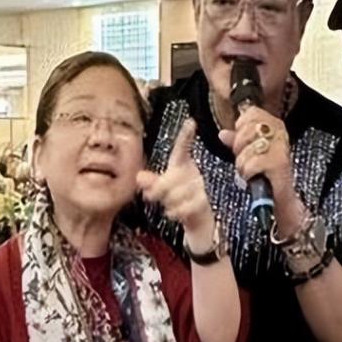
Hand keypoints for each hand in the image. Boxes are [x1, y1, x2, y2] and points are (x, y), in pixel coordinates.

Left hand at [136, 119, 215, 243]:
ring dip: (167, 203)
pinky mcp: (203, 202)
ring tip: (168, 205)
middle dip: (159, 189)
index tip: (191, 122)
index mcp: (182, 166)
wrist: (197, 219)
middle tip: (150, 196)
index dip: (186, 136)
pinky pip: (184, 207)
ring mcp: (199, 188)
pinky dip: (175, 212)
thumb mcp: (162, 189)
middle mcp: (193, 174)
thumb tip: (138, 176)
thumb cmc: (178, 198)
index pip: (182, 148)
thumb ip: (151, 182)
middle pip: (171, 177)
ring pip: (176, 195)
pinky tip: (172, 213)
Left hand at [218, 105, 294, 206]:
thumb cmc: (266, 174)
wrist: (279, 197)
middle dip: (240, 147)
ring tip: (250, 170)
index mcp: (274, 125)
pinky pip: (252, 163)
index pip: (252, 112)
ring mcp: (280, 148)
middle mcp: (279, 133)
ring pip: (247, 148)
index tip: (243, 142)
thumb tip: (223, 133)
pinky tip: (253, 176)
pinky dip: (247, 173)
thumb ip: (236, 141)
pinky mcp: (278, 163)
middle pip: (247, 128)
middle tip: (246, 158)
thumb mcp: (248, 153)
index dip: (241, 127)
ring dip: (243, 163)